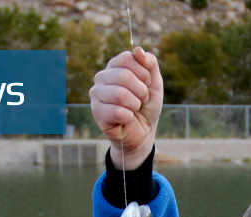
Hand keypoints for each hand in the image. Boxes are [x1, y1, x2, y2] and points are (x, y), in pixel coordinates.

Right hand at [89, 47, 162, 170]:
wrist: (143, 132)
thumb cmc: (147, 105)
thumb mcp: (154, 83)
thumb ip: (150, 64)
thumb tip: (138, 50)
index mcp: (114, 66)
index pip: (126, 58)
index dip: (143, 73)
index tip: (146, 84)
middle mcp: (102, 77)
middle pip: (123, 75)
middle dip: (141, 91)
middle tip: (142, 100)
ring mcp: (96, 94)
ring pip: (119, 94)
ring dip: (135, 104)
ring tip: (134, 109)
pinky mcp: (96, 112)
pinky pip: (117, 112)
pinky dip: (128, 117)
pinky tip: (127, 119)